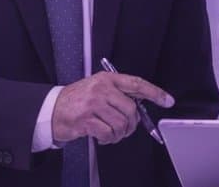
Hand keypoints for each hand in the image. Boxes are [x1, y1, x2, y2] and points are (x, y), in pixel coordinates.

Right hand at [51, 71, 173, 144]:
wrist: (51, 109)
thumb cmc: (77, 100)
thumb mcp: (97, 88)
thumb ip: (117, 93)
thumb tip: (140, 105)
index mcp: (107, 79)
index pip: (137, 83)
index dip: (155, 92)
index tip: (168, 100)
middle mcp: (102, 89)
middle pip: (131, 109)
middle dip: (131, 124)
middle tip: (125, 129)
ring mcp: (93, 104)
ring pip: (121, 124)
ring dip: (119, 134)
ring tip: (111, 133)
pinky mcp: (86, 120)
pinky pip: (108, 134)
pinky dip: (108, 139)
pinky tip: (102, 137)